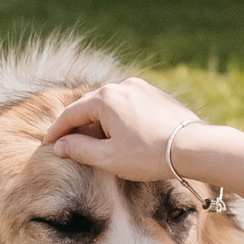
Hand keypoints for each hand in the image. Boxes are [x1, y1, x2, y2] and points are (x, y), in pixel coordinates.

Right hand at [43, 78, 200, 184]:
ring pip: (109, 105)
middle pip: (89, 107)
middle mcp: (121, 86)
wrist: (195, 147)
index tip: (48, 145)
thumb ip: (79, 149)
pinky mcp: (155, 94)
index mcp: (104, 98)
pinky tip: (119, 135)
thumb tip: (59, 145)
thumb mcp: (109, 158)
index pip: (71, 114)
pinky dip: (117, 118)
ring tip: (94, 143)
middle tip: (67, 145)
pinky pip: (127, 104)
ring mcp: (141, 87)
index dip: (57, 131)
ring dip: (98, 122)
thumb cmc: (150, 155)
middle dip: (77, 126)